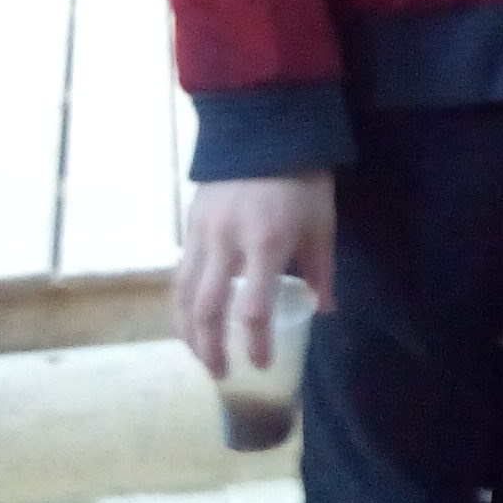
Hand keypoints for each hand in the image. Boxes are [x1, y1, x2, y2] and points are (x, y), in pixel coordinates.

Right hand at [175, 173, 336, 376]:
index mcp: (267, 242)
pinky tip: (189, 322)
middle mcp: (227, 242)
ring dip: (189, 334)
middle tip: (222, 373)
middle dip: (211, 349)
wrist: (264, 129)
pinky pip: (178, 276)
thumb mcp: (323, 221)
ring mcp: (202, 234)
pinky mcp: (188, 227)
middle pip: (207, 310)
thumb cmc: (304, 178)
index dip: (255, 343)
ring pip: (183, 296)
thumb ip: (322, 269)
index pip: (254, 308)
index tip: (260, 365)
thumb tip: (324, 310)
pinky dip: (180, 306)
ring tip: (202, 356)